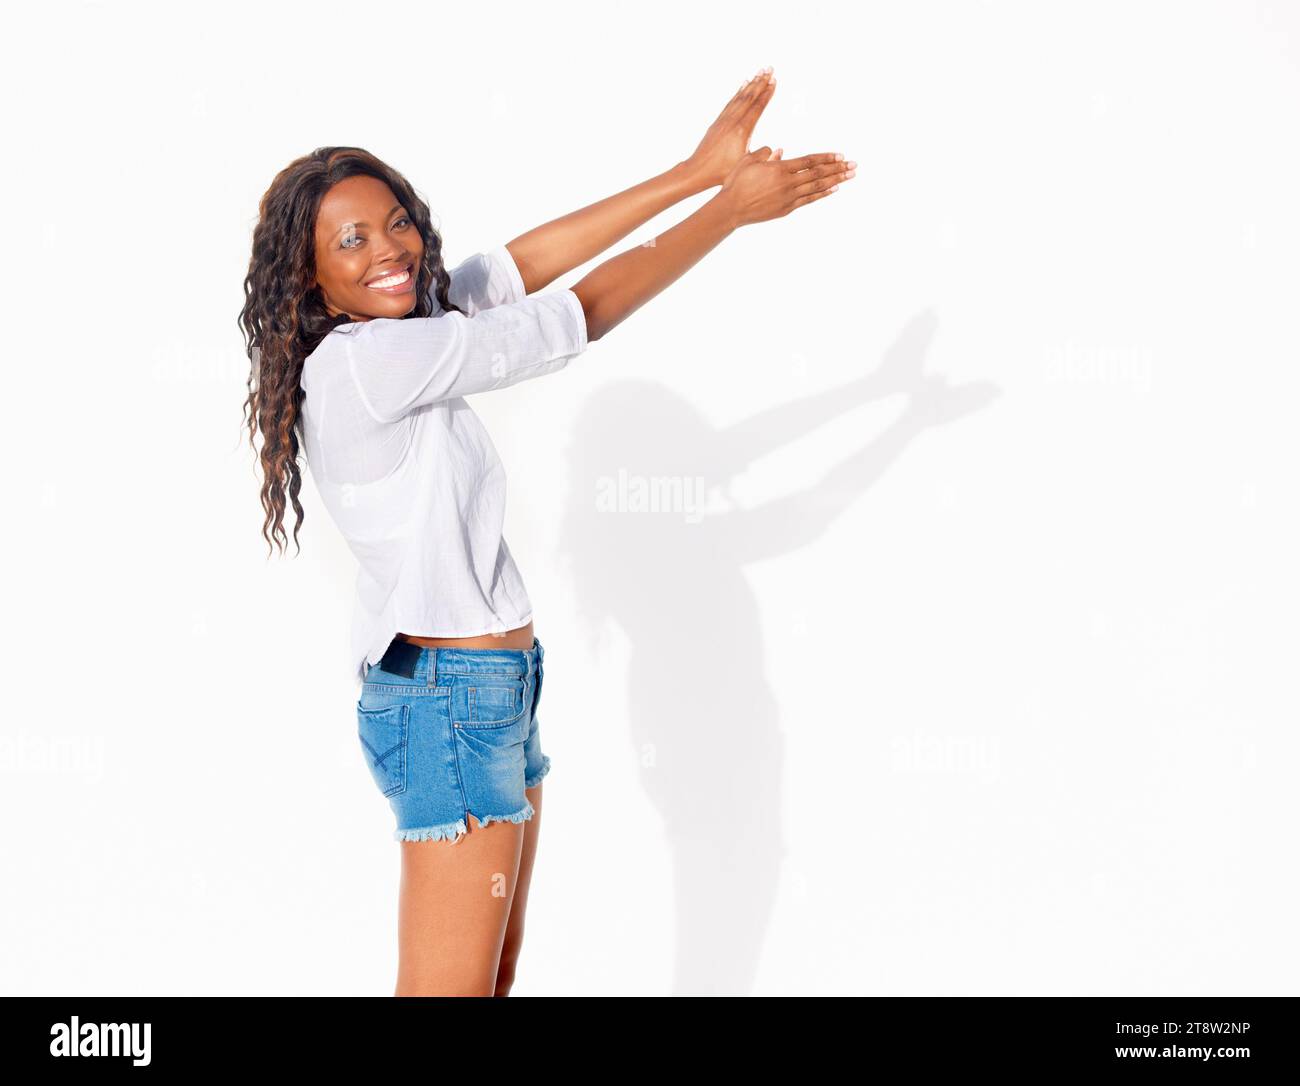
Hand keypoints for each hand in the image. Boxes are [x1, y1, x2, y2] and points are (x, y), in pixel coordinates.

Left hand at [681, 68, 776, 189]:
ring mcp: (723, 120)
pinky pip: (730, 103)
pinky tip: (742, 85)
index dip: (766, 93)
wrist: (697, 171)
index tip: (774, 81)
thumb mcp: (745, 166)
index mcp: (741, 131)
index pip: (757, 108)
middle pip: (749, 97)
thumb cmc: (722, 173)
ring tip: (759, 72)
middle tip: (770, 68)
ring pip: (739, 97)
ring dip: (751, 84)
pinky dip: (738, 92)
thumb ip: (762, 156)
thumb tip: (778, 148)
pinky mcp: (717, 122)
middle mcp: (732, 122)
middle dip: (761, 82)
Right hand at [717, 147, 855, 227]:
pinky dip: (823, 194)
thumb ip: (766, 153)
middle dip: (838, 169)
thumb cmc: (736, 182)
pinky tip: (834, 189)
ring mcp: (789, 197)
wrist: (731, 209)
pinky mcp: (787, 209)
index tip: (841, 155)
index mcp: (780, 168)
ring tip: (850, 175)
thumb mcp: (749, 161)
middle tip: (854, 165)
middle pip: (819, 174)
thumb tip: (781, 151)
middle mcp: (788, 183)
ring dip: (836, 180)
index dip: (827, 158)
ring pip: (817, 187)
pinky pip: (809, 200)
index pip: (810, 161)